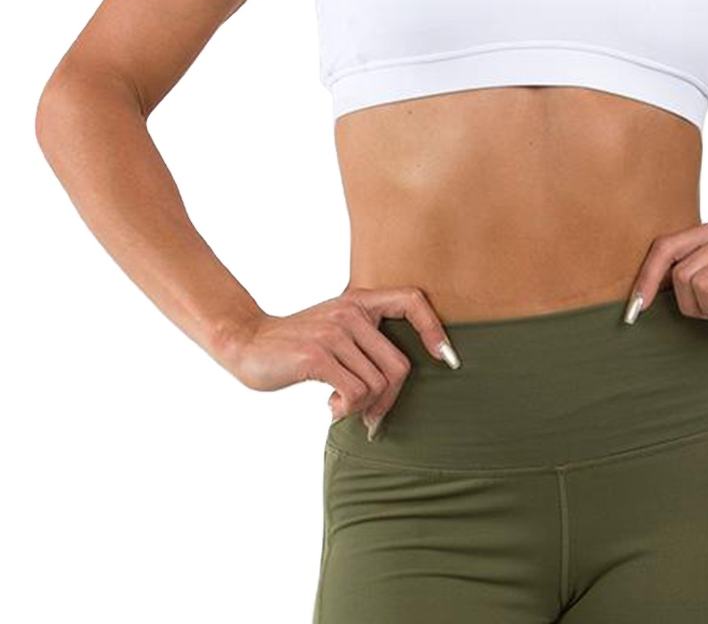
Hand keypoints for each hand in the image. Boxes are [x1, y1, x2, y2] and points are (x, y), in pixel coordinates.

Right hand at [223, 285, 459, 436]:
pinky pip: (355, 393)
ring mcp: (335, 332)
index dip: (435, 329)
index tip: (448, 359)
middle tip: (373, 419)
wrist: (248, 343)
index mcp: (360, 301)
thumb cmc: (297, 344)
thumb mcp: (337, 329)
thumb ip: (367, 342)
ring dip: (363, 408)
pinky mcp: (318, 355)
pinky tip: (331, 408)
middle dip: (390, 401)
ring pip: (377, 385)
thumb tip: (397, 386)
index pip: (412, 300)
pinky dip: (347, 409)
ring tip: (343, 408)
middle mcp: (351, 312)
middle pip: (399, 366)